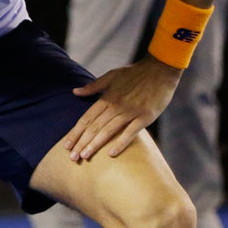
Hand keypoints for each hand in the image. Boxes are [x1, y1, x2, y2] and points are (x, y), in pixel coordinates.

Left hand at [64, 58, 181, 160]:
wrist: (161, 69)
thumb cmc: (135, 73)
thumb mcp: (111, 76)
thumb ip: (93, 86)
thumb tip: (75, 92)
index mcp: (106, 98)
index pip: (86, 118)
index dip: (76, 133)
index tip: (66, 146)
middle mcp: (116, 105)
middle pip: (94, 127)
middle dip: (82, 143)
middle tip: (72, 157)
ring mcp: (131, 111)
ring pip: (108, 131)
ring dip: (95, 145)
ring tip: (84, 156)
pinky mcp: (145, 116)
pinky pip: (131, 132)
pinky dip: (120, 143)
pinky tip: (110, 154)